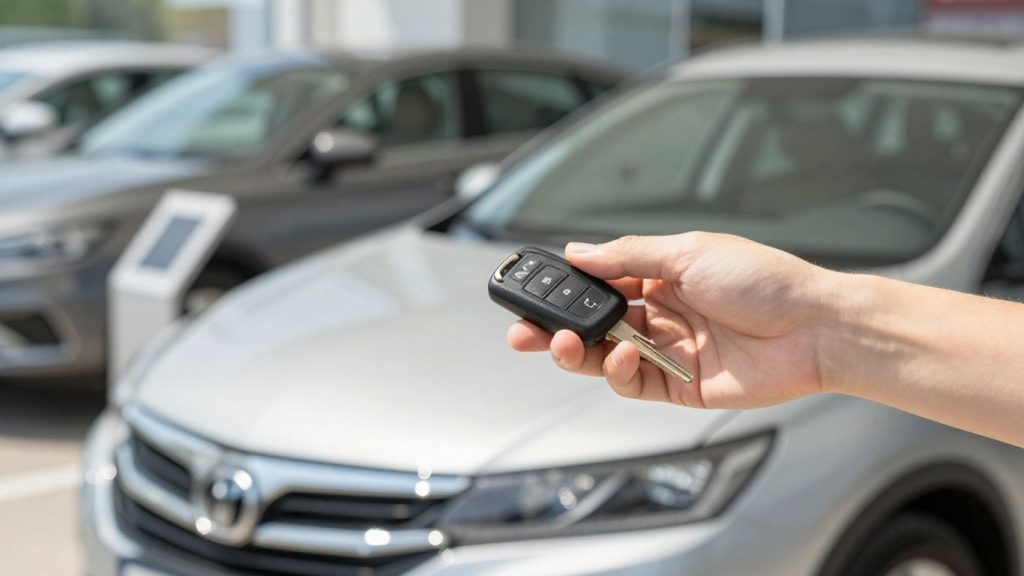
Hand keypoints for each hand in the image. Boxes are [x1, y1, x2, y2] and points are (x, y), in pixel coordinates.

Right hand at [507, 233, 837, 408]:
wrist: (814, 329)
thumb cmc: (764, 280)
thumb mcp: (689, 251)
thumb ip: (628, 255)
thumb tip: (579, 251)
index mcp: (661, 274)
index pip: (599, 282)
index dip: (566, 289)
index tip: (533, 291)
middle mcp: (660, 312)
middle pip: (594, 323)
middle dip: (555, 328)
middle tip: (522, 332)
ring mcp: (667, 349)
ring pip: (605, 356)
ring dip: (578, 352)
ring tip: (566, 345)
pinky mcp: (678, 385)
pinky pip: (632, 382)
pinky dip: (619, 372)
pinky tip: (626, 355)